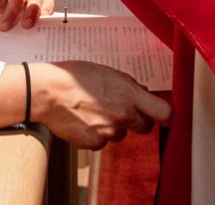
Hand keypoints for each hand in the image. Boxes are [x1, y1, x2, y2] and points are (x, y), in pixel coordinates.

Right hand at [31, 61, 171, 149]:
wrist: (48, 92)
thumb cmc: (75, 76)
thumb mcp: (106, 72)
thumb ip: (128, 84)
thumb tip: (143, 92)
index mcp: (129, 93)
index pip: (163, 112)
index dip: (166, 116)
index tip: (165, 116)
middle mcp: (123, 114)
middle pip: (145, 127)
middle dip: (138, 120)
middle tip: (123, 111)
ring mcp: (109, 131)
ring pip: (120, 134)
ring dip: (112, 126)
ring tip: (93, 110)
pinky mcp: (95, 143)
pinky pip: (102, 141)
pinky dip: (95, 133)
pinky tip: (83, 119)